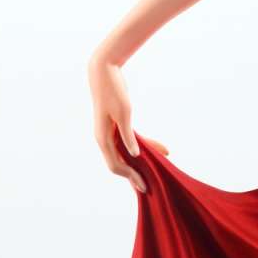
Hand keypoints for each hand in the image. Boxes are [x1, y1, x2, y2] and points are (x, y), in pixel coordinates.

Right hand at [88, 50, 169, 194]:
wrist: (104, 71)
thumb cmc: (113, 91)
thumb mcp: (124, 112)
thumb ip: (128, 135)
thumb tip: (135, 156)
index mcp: (103, 139)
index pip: (117, 166)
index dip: (131, 177)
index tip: (145, 186)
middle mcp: (104, 138)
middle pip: (119, 163)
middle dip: (134, 175)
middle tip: (149, 186)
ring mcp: (108, 132)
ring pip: (124, 153)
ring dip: (139, 162)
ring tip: (155, 169)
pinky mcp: (115, 124)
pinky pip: (127, 140)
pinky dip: (140, 146)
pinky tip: (154, 148)